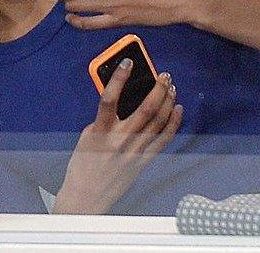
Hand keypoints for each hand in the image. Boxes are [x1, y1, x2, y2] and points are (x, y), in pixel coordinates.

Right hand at [53, 59, 181, 214]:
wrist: (86, 197)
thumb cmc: (82, 166)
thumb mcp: (87, 136)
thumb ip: (102, 119)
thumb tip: (120, 101)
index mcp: (100, 132)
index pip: (109, 99)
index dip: (119, 78)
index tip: (128, 62)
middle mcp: (119, 141)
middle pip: (145, 109)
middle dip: (157, 89)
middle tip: (164, 75)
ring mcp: (133, 152)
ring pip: (158, 123)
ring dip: (167, 102)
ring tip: (171, 88)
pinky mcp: (142, 163)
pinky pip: (162, 140)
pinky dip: (172, 123)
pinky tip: (177, 111)